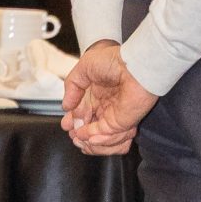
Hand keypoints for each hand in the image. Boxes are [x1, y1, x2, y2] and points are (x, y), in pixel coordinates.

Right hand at [61, 38, 156, 156]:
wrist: (135, 65)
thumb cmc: (114, 61)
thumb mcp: (84, 67)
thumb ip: (72, 86)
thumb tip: (65, 106)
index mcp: (96, 92)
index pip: (81, 111)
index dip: (72, 119)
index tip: (66, 124)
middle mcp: (105, 105)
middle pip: (88, 126)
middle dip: (77, 132)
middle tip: (71, 132)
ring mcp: (114, 115)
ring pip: (98, 136)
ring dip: (86, 139)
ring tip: (77, 138)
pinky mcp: (122, 123)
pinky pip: (107, 137)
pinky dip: (96, 140)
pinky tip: (86, 137)